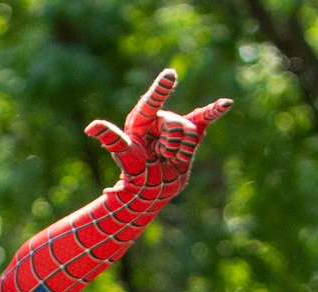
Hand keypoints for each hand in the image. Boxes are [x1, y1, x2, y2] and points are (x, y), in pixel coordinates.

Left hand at [84, 68, 228, 195]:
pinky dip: (215, 111)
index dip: (161, 90)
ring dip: (181, 152)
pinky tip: (226, 104)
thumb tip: (91, 127)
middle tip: (159, 157)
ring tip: (169, 158)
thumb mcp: (125, 154)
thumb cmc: (135, 173)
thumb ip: (111, 138)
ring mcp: (176, 126)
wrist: (152, 190)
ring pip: (190, 132)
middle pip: (176, 124)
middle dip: (170, 146)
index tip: (171, 75)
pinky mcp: (191, 134)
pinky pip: (205, 118)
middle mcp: (159, 119)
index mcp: (141, 120)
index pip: (152, 103)